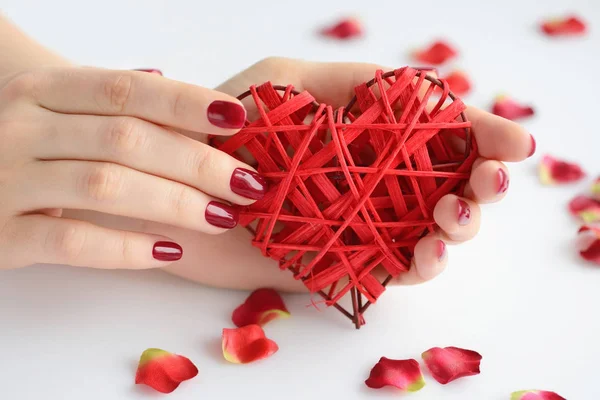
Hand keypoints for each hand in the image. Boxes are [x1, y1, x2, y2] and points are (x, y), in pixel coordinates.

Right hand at [0, 67, 267, 269]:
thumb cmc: (19, 147)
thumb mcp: (55, 113)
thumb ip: (112, 106)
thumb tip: (188, 97)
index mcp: (42, 91)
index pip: (127, 89)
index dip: (187, 102)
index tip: (238, 119)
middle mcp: (21, 126)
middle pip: (127, 138)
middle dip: (197, 162)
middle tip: (248, 184)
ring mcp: (4, 180)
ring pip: (106, 186)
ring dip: (174, 203)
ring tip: (224, 218)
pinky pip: (72, 242)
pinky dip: (126, 248)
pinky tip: (168, 251)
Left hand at [180, 57, 532, 287]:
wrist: (171, 185)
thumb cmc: (221, 125)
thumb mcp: (283, 79)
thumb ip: (346, 82)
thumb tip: (419, 92)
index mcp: (365, 130)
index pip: (437, 131)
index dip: (479, 134)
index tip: (515, 141)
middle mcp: (370, 177)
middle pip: (446, 183)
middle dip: (478, 184)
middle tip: (484, 182)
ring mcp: (358, 221)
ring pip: (428, 229)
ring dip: (456, 228)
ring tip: (450, 220)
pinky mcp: (337, 260)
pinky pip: (388, 268)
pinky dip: (416, 265)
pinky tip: (423, 253)